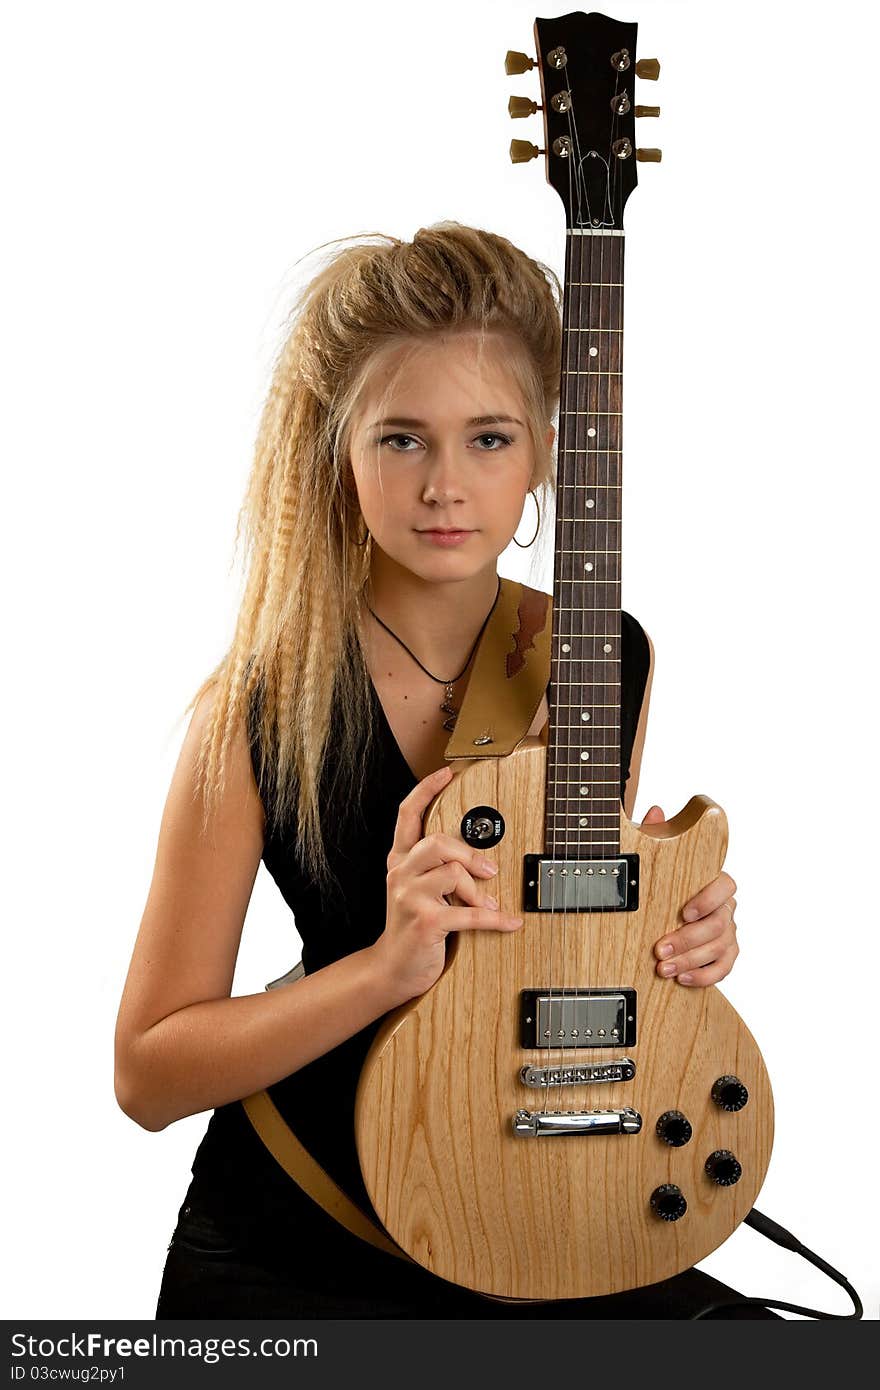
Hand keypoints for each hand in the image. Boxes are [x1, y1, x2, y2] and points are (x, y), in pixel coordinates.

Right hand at [370, 766, 523, 1006]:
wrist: (393, 968)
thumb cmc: (412, 928)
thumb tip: (482, 858)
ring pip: (453, 873)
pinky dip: (495, 919)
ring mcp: (409, 898)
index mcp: (399, 862)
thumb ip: (438, 868)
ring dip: (479, 891)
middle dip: (470, 855)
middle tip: (488, 870)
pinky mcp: (424, 922)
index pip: (407, 815)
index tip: (446, 773)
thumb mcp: (418, 890)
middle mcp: (400, 874)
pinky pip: (469, 913)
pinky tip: (509, 921)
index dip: (426, 790)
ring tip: (488, 904)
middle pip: (438, 841)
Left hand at [641, 804, 738, 986]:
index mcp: (713, 882)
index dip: (709, 899)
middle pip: (719, 924)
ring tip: (663, 967)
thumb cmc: (660, 883)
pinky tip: (682, 978)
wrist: (661, 915)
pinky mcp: (725, 956)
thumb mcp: (651, 857)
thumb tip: (655, 811)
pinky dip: (704, 976)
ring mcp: (728, 933)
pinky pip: (724, 969)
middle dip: (688, 939)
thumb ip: (655, 836)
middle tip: (659, 948)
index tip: (685, 912)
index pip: (726, 886)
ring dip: (690, 960)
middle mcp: (725, 908)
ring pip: (719, 948)